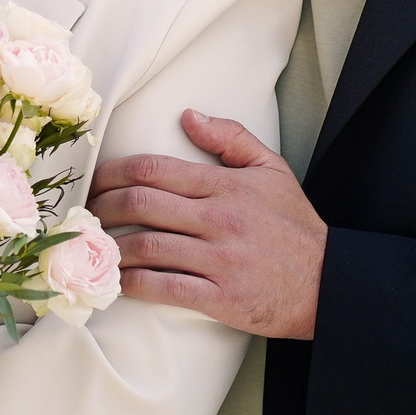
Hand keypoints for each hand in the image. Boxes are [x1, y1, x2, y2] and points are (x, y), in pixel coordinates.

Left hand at [88, 110, 327, 339]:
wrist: (329, 283)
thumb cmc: (295, 226)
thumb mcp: (272, 170)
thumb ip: (231, 138)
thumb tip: (188, 116)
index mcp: (226, 186)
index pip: (154, 170)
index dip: (113, 173)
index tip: (94, 181)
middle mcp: (219, 219)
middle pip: (141, 204)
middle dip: (102, 207)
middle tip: (85, 213)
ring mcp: (219, 260)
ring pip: (146, 246)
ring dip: (110, 246)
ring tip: (92, 246)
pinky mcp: (221, 298)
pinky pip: (164, 288)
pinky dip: (133, 284)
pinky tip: (116, 281)